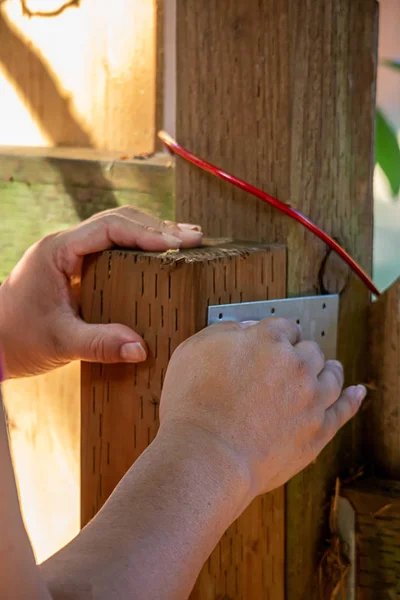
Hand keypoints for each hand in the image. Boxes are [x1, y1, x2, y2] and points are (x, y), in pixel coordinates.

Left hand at [0, 207, 202, 378]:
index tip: (176, 245)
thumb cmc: (17, 338)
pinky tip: (161, 253)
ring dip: (152, 231)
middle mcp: (65, 244)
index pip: (109, 228)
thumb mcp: (59, 342)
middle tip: (194, 239)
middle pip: (118, 220)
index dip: (145, 233)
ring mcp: (72, 253)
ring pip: (118, 229)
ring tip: (187, 239)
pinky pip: (113, 246)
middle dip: (158, 227)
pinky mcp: (78, 266)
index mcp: (57, 251)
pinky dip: (140, 245)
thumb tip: (140, 349)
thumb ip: (99, 344)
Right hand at [160, 318, 365, 498]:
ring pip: (331, 375)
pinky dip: (352, 399)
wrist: (207, 455)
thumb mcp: (193, 350)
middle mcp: (295, 364)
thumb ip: (224, 331)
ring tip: (328, 370)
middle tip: (291, 363)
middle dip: (300, 353)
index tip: (276, 342)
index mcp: (267, 340)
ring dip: (329, 370)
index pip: (284, 326)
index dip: (279, 334)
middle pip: (310, 349)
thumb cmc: (194, 405)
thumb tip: (245, 328)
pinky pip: (344, 409)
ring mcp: (311, 398)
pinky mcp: (318, 430)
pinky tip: (356, 393)